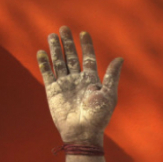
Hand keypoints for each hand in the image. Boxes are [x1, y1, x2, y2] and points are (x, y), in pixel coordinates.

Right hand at [37, 27, 123, 145]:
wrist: (82, 132)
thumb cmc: (98, 116)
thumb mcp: (109, 94)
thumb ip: (112, 76)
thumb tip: (120, 58)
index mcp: (91, 80)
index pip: (88, 58)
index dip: (86, 46)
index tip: (83, 33)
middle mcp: (77, 80)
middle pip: (72, 57)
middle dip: (67, 43)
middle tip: (64, 28)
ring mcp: (64, 85)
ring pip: (59, 62)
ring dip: (56, 49)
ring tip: (52, 35)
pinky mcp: (53, 91)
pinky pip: (48, 74)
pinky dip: (44, 63)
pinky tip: (42, 52)